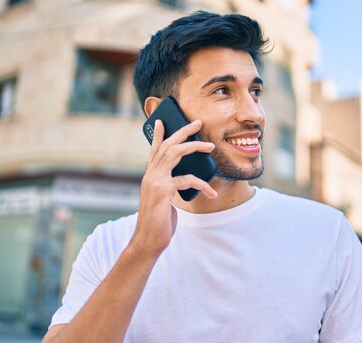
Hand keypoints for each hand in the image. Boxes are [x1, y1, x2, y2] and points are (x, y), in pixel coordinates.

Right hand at [131, 119, 216, 256]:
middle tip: (197, 123)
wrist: (148, 240)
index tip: (162, 121)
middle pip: (167, 145)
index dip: (159, 135)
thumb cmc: (159, 222)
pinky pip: (187, 179)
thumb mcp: (165, 201)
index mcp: (150, 177)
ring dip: (194, 146)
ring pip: (174, 153)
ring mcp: (155, 181)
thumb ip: (171, 187)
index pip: (154, 150)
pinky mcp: (164, 190)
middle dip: (182, 132)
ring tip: (210, 146)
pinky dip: (203, 185)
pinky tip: (213, 193)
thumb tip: (185, 179)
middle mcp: (150, 175)